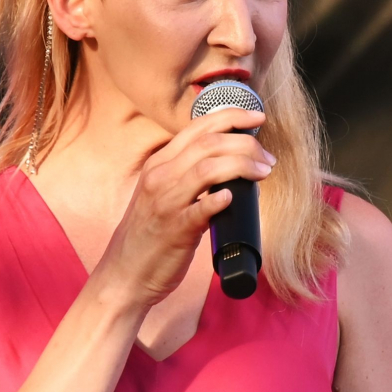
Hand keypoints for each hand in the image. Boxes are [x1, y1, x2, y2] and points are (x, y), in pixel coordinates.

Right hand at [95, 108, 272, 309]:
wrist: (124, 273)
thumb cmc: (149, 236)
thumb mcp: (161, 194)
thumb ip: (187, 177)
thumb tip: (230, 169)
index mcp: (159, 164)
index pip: (198, 128)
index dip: (232, 117)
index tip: (257, 118)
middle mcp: (160, 177)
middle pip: (209, 143)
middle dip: (246, 143)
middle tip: (267, 158)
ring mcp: (166, 202)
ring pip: (208, 168)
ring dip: (242, 165)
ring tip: (263, 173)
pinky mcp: (174, 230)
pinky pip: (199, 209)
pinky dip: (218, 199)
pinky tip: (233, 198)